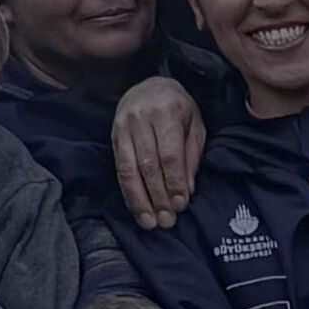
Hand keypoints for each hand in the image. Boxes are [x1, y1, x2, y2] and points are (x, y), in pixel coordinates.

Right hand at [112, 75, 206, 229]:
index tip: (180, 205)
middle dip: (158, 196)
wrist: (149, 86)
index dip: (174, 182)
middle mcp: (141, 118)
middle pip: (148, 164)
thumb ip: (192, 155)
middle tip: (166, 221)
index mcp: (167, 112)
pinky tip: (136, 207)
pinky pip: (119, 168)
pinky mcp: (114, 136)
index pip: (169, 154)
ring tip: (149, 222)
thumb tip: (187, 189)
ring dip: (139, 199)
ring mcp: (123, 127)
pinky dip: (127, 191)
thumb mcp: (195, 125)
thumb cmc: (178, 108)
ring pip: (129, 169)